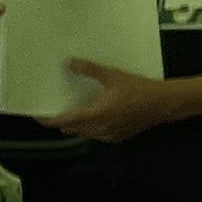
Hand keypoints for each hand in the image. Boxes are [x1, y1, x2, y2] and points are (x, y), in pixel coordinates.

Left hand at [53, 59, 193, 141]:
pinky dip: (90, 128)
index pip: (63, 122)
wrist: (164, 104)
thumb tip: (70, 63)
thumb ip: (90, 70)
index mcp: (95, 115)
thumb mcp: (113, 76)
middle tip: (55, 108)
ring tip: (73, 110)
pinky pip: (96, 135)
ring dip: (76, 125)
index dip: (48, 120)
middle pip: (71, 129)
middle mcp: (99, 130)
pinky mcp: (117, 137)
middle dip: (61, 121)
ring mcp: (108, 136)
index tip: (38, 115)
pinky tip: (94, 115)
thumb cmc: (140, 90)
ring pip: (83, 133)